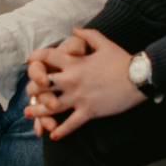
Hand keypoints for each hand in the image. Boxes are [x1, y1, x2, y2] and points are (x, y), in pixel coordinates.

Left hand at [24, 28, 145, 140]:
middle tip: (29, 91)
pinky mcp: (88, 111)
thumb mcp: (103, 43)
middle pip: (42, 84)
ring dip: (38, 110)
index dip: (35, 57)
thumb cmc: (121, 60)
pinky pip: (71, 124)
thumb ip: (87, 35)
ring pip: (51, 106)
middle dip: (33, 87)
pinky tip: (53, 136)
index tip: (29, 60)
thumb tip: (74, 29)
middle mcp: (72, 80)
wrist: (138, 78)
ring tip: (28, 113)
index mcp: (74, 62)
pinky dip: (61, 131)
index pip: (47, 57)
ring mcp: (79, 97)